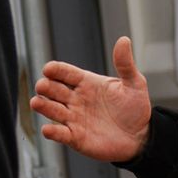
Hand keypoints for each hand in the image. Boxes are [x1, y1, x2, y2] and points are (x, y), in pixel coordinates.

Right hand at [31, 37, 152, 162]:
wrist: (141, 136)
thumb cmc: (135, 108)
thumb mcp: (134, 84)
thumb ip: (125, 64)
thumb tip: (124, 40)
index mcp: (86, 82)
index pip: (65, 72)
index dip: (56, 70)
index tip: (48, 69)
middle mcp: (76, 99)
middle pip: (53, 89)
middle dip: (45, 86)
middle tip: (42, 86)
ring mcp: (74, 118)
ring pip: (52, 109)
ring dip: (43, 106)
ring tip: (36, 103)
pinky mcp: (75, 137)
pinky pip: (60, 134)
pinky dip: (52, 132)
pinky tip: (47, 129)